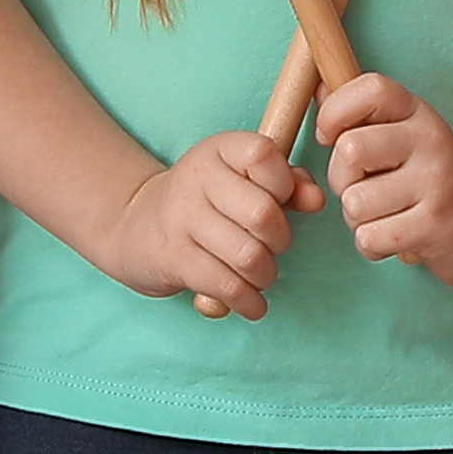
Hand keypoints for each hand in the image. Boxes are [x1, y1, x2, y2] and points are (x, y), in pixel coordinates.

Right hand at [81, 129, 319, 319]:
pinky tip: (253, 304)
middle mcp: (197, 178)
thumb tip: (317, 200)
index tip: (281, 200)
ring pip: (247, 255)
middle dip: (280, 239)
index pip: (263, 155)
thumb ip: (288, 182)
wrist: (135, 223)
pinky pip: (225, 286)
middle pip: (262, 214)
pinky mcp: (172, 259)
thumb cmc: (208, 200)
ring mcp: (180, 219)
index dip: (284, 183)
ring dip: (266, 273)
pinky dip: (249, 302)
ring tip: (263, 274)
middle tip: (274, 246)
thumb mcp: (242, 178)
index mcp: (219, 149)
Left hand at [321, 73, 452, 288]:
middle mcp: (429, 140)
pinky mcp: (432, 225)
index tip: (332, 136)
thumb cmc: (432, 178)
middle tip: (365, 187)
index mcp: (418, 113)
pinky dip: (371, 245)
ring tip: (384, 215)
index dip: (335, 111)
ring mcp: (434, 182)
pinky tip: (394, 237)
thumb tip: (319, 88)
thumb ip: (362, 114)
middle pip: (349, 150)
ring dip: (357, 219)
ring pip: (353, 202)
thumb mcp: (405, 135)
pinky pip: (368, 237)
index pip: (370, 88)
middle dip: (341, 179)